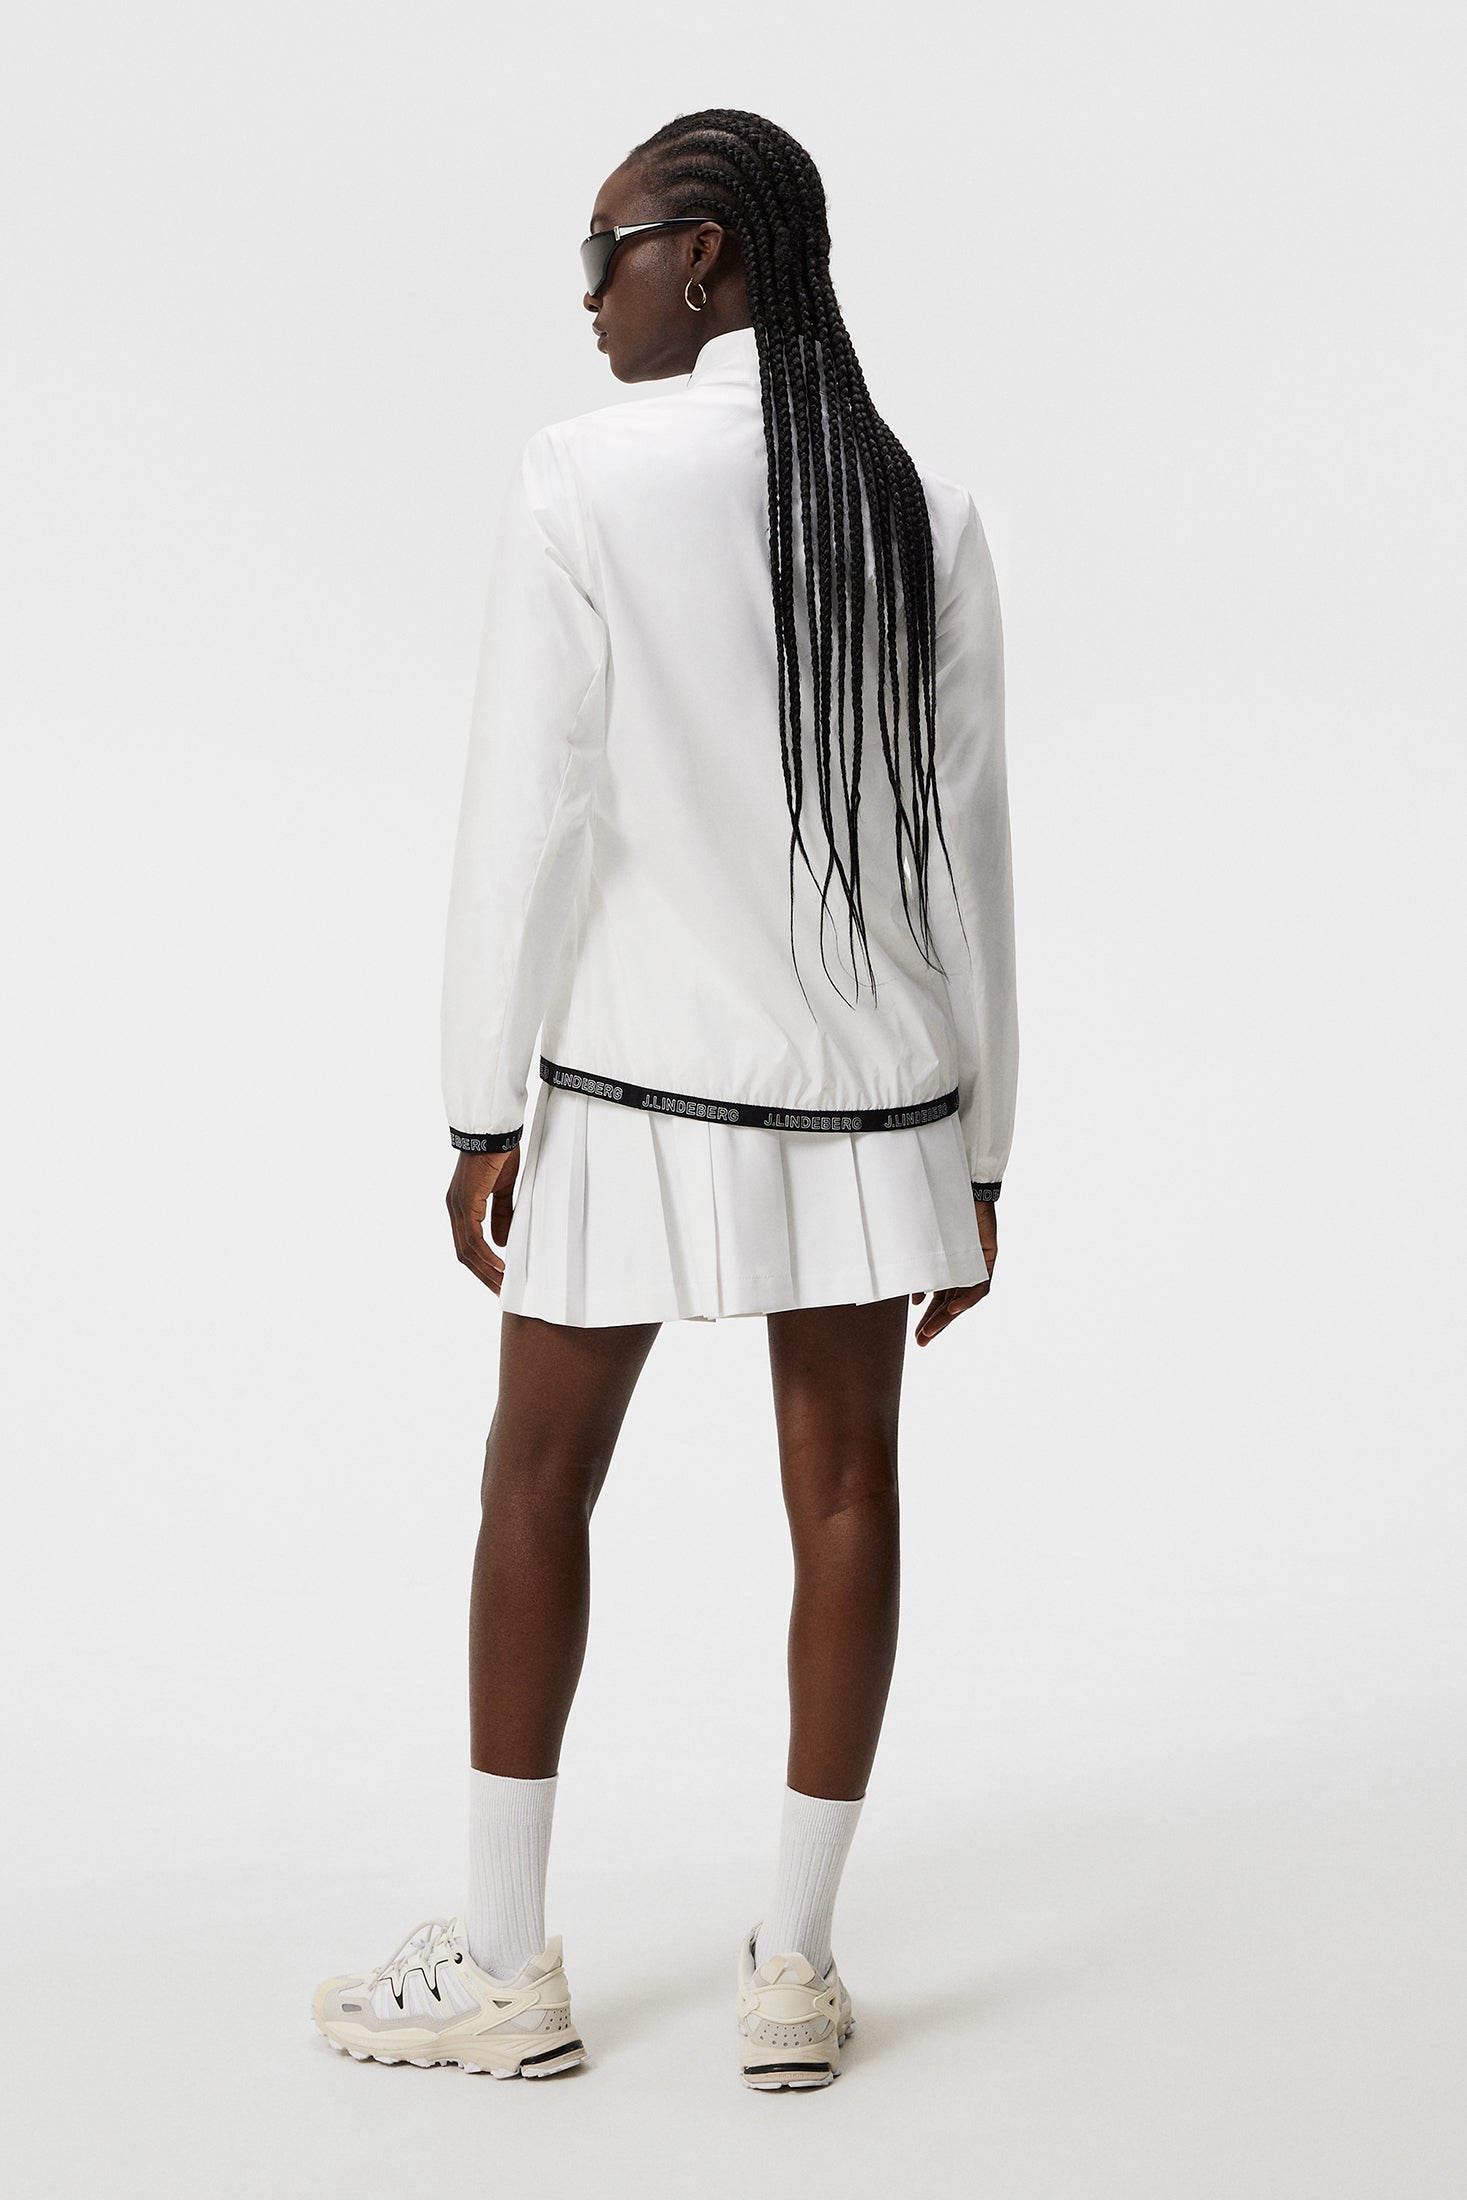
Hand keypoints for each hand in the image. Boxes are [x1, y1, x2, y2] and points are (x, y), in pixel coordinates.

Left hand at [446, 1145, 520, 1293]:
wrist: (494, 1132)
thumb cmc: (498, 1154)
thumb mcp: (502, 1190)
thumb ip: (501, 1215)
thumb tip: (500, 1242)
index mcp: (462, 1206)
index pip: (467, 1244)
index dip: (481, 1264)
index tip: (496, 1279)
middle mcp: (455, 1209)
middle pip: (464, 1253)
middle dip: (482, 1275)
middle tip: (500, 1292)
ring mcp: (458, 1206)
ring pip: (467, 1250)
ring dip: (486, 1270)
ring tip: (502, 1285)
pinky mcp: (466, 1202)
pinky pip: (473, 1237)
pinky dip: (487, 1255)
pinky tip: (500, 1266)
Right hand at [911, 1197, 996, 1345]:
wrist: (957, 1188)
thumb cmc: (936, 1214)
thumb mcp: (924, 1247)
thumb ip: (921, 1273)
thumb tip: (916, 1300)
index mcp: (947, 1270)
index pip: (939, 1301)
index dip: (929, 1319)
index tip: (918, 1336)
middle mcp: (963, 1271)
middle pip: (951, 1305)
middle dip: (936, 1323)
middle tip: (922, 1341)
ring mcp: (976, 1267)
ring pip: (965, 1299)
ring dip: (948, 1315)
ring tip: (931, 1330)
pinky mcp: (988, 1259)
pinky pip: (981, 1285)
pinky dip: (968, 1297)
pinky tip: (954, 1307)